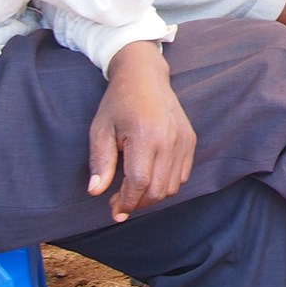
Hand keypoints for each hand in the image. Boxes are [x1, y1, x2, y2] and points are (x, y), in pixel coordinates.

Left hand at [88, 40, 194, 222]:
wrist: (145, 76)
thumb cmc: (118, 102)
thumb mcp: (100, 130)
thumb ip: (100, 162)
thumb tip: (95, 192)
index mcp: (145, 136)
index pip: (139, 182)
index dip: (126, 202)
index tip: (114, 210)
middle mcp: (169, 140)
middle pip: (158, 190)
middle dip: (137, 203)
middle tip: (119, 202)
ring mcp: (183, 140)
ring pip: (173, 186)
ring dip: (152, 196)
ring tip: (134, 190)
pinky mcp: (190, 140)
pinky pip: (183, 175)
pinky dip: (167, 184)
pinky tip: (150, 177)